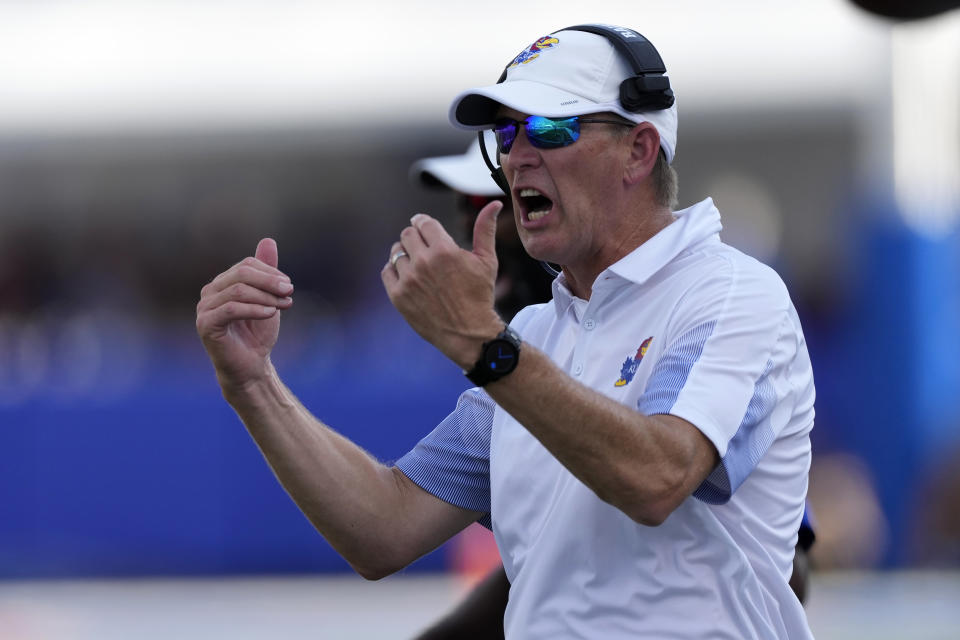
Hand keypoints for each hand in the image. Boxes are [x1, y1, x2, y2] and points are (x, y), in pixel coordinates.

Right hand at [196, 238, 294, 392]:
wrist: (250, 365)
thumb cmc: (257, 333)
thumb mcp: (267, 298)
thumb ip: (266, 272)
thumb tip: (268, 240)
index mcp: (222, 283)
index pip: (247, 265)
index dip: (270, 273)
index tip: (289, 286)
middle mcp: (209, 292)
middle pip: (242, 274)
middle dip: (270, 282)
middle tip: (290, 291)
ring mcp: (204, 308)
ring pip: (238, 290)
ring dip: (266, 297)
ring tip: (283, 305)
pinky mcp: (205, 324)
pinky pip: (231, 309)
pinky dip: (255, 309)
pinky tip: (270, 313)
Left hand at [382, 201, 504, 368]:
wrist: (468, 333)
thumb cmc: (480, 295)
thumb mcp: (487, 261)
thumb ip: (485, 229)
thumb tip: (494, 204)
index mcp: (444, 250)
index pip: (423, 222)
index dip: (424, 223)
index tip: (425, 228)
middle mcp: (423, 262)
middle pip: (407, 234)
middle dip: (415, 237)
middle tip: (423, 247)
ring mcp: (408, 279)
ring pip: (396, 251)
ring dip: (405, 253)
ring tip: (418, 264)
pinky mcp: (398, 296)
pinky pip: (387, 271)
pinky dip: (395, 270)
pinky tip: (408, 276)